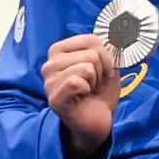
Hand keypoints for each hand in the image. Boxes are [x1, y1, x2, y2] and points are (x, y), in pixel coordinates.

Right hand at [41, 34, 119, 153]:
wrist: (98, 120)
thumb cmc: (100, 91)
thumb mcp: (106, 65)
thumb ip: (104, 49)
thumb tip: (108, 39)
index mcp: (60, 51)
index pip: (90, 39)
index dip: (106, 54)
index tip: (105, 69)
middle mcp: (50, 64)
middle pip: (91, 54)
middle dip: (101, 70)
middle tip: (95, 83)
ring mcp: (49, 82)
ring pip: (85, 67)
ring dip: (94, 81)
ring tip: (88, 90)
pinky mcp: (54, 99)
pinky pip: (75, 81)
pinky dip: (86, 89)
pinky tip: (83, 96)